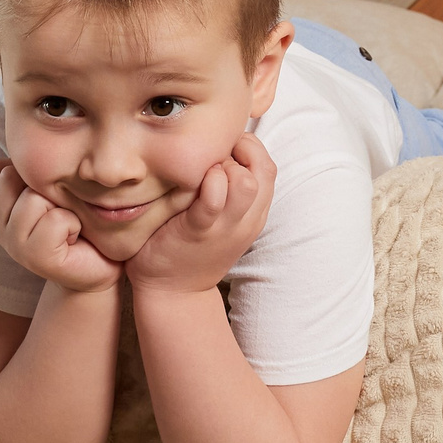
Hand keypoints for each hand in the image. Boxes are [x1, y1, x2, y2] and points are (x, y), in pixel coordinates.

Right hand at [0, 159, 120, 294]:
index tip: (47, 195)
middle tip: (60, 212)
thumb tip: (4, 159)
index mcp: (0, 210)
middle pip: (14, 179)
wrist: (98, 268)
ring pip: (33, 199)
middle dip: (45, 189)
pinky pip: (55, 220)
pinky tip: (73, 239)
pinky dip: (72, 224)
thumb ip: (26, 178)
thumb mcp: (51, 194)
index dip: (31, 174)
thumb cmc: (78, 226)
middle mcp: (0, 228)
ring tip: (67, 226)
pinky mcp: (35, 258)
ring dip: (61, 208)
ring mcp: (14, 245)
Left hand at [125, 134, 274, 296]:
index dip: (248, 148)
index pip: (268, 166)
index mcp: (254, 214)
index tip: (223, 150)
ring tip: (203, 172)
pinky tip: (190, 183)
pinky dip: (206, 182)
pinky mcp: (198, 231)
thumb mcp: (225, 221)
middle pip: (264, 169)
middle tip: (212, 156)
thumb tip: (218, 150)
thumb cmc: (193, 248)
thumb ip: (230, 191)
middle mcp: (246, 220)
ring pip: (245, 182)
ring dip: (224, 166)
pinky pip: (212, 199)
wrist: (173, 294)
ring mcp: (225, 227)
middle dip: (239, 151)